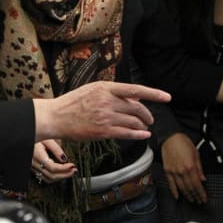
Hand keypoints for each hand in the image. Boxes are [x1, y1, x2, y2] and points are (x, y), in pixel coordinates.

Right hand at [31, 140, 75, 183]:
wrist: (28, 137)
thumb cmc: (37, 135)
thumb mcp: (47, 138)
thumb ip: (56, 149)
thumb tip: (65, 159)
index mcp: (37, 155)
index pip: (52, 167)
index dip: (64, 168)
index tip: (72, 165)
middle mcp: (34, 163)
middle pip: (51, 175)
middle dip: (65, 174)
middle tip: (74, 170)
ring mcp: (33, 167)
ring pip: (48, 179)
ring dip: (60, 178)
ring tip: (69, 172)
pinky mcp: (34, 168)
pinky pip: (45, 177)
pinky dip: (55, 177)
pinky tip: (61, 173)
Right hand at [32, 82, 170, 143]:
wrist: (56, 117)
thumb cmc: (72, 102)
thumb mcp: (92, 89)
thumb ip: (112, 92)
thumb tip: (133, 95)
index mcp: (105, 88)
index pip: (135, 89)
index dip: (153, 93)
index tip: (167, 97)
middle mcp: (107, 101)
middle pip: (137, 108)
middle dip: (147, 114)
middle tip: (150, 119)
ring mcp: (105, 117)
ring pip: (133, 122)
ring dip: (143, 125)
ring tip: (144, 127)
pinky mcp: (102, 131)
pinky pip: (126, 133)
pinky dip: (138, 135)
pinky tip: (143, 135)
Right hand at [161, 133, 206, 203]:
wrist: (170, 137)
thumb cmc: (183, 142)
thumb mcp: (196, 154)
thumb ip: (199, 168)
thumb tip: (202, 178)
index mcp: (190, 166)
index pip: (197, 184)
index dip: (201, 193)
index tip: (203, 198)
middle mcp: (182, 171)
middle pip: (190, 188)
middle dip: (195, 196)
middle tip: (199, 201)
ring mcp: (173, 172)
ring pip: (181, 188)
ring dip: (187, 195)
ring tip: (191, 200)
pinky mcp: (167, 171)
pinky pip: (171, 184)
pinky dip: (174, 191)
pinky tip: (177, 196)